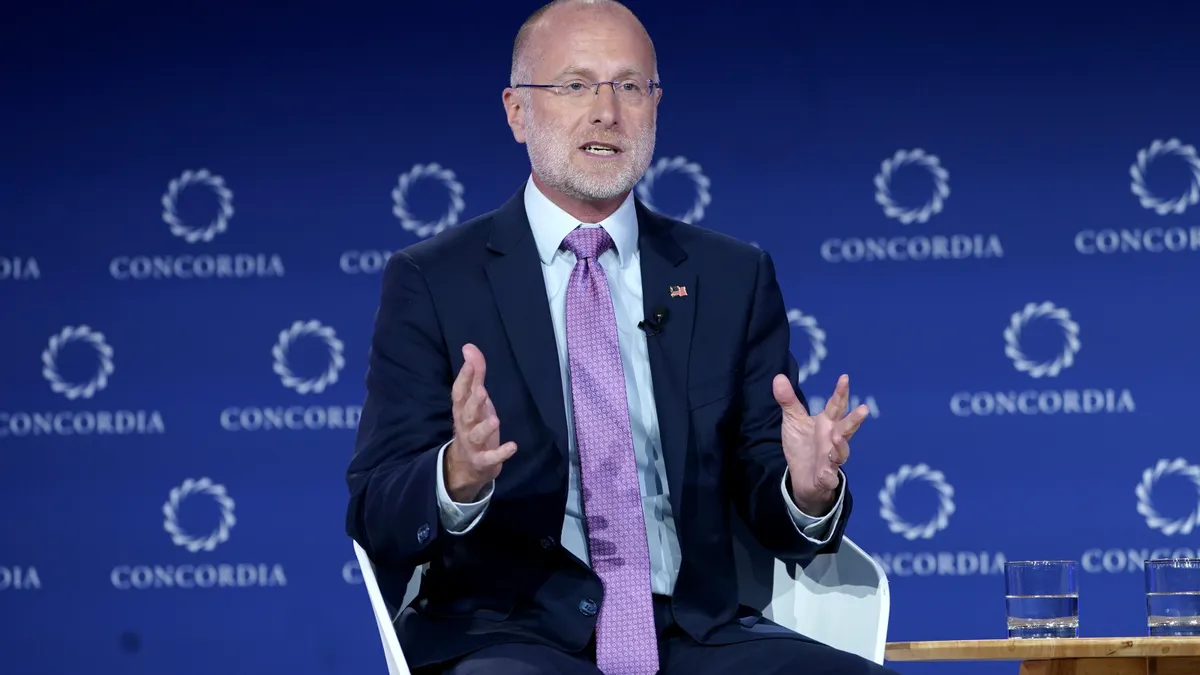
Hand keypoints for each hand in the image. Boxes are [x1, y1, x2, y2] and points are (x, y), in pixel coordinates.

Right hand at [445, 344, 516, 501]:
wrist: (467, 465)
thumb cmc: (473, 424)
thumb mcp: (475, 399)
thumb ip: (475, 374)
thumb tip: (469, 347)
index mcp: (462, 409)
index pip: (459, 392)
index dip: (464, 378)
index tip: (470, 362)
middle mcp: (465, 425)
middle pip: (467, 413)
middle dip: (474, 402)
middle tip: (482, 391)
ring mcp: (473, 444)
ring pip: (476, 435)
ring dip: (485, 428)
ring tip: (495, 420)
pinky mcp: (483, 460)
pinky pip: (490, 458)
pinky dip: (501, 453)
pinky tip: (512, 446)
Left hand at [773, 373, 868, 514]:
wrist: (801, 476)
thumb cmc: (803, 444)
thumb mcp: (794, 421)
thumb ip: (789, 401)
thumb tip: (778, 377)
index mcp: (826, 423)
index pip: (836, 406)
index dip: (840, 393)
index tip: (845, 378)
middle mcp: (832, 440)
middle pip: (846, 428)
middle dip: (854, 419)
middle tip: (864, 408)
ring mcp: (830, 459)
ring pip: (841, 453)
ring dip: (841, 446)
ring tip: (837, 437)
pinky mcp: (825, 477)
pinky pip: (829, 478)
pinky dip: (828, 476)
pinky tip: (824, 474)